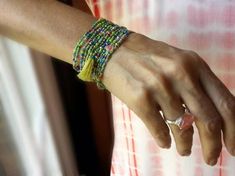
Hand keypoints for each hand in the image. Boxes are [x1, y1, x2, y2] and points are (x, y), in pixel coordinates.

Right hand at [101, 33, 234, 165]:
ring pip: (182, 127)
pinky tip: (165, 142)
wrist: (115, 50)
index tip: (232, 147)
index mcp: (195, 65)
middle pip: (208, 120)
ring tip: (184, 150)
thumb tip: (212, 119)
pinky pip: (159, 129)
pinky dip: (164, 140)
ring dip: (185, 144)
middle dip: (213, 146)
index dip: (233, 130)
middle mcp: (181, 74)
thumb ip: (197, 85)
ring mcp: (160, 86)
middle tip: (212, 159)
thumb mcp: (179, 62)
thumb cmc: (148, 58)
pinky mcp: (140, 97)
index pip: (226, 103)